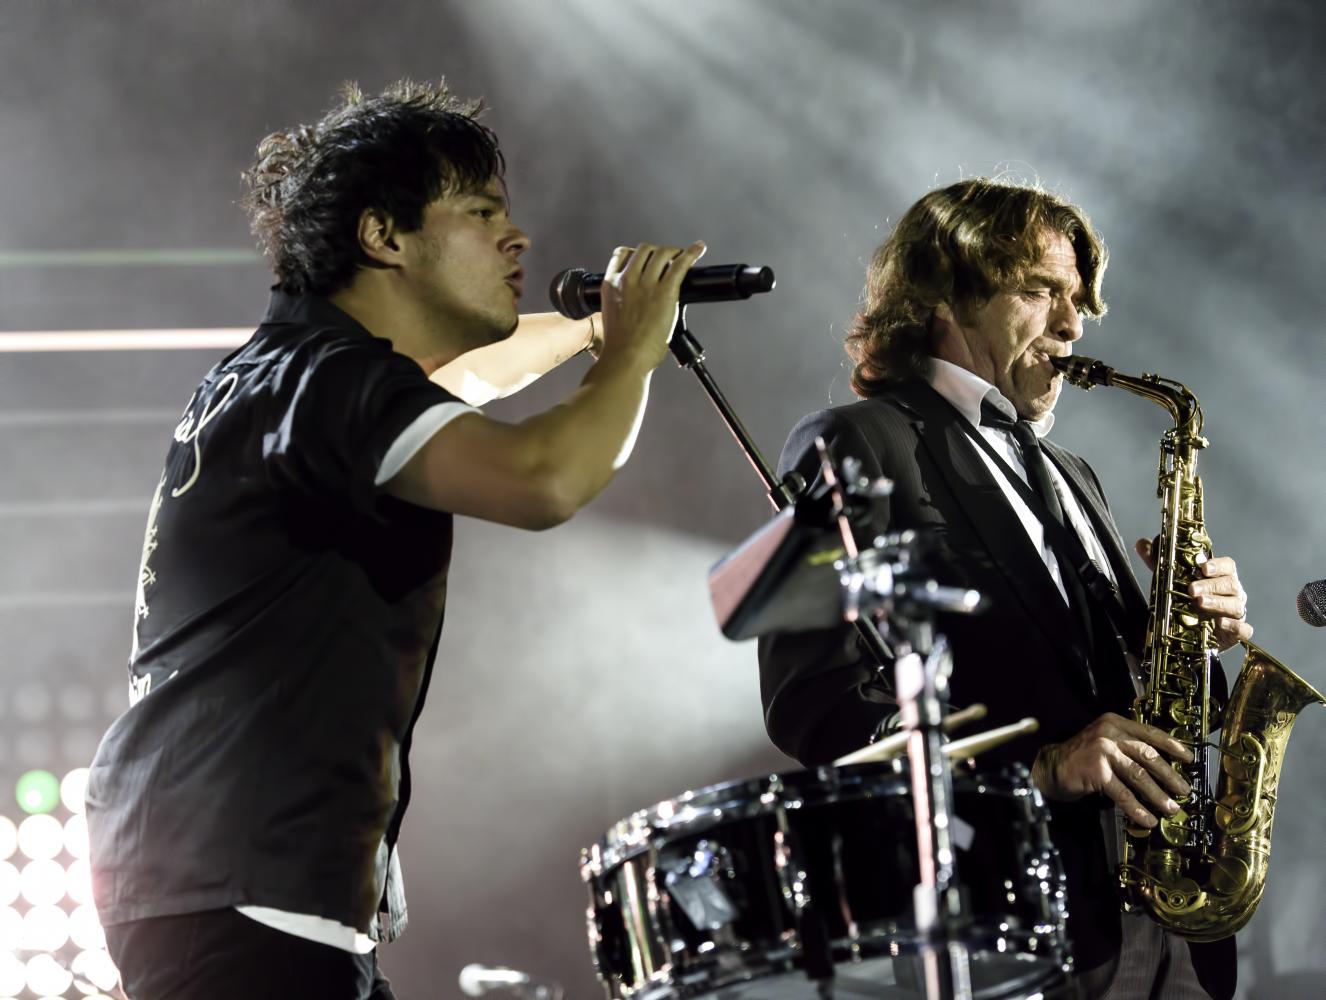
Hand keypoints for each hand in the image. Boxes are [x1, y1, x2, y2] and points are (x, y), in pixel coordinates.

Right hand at [597, 241, 705, 369]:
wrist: (626, 357)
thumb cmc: (620, 345)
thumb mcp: (612, 315)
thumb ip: (622, 302)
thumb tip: (636, 303)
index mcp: (611, 284)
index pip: (622, 254)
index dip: (636, 253)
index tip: (645, 258)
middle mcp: (628, 279)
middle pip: (644, 250)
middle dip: (657, 252)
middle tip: (667, 259)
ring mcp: (647, 284)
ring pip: (662, 253)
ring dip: (674, 252)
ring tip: (681, 256)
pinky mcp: (666, 291)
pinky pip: (681, 264)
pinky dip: (692, 253)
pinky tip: (698, 249)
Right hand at [1031, 712, 1193, 826]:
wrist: (1050, 767)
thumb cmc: (1080, 758)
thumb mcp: (1103, 743)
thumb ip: (1126, 747)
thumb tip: (1161, 767)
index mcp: (1114, 723)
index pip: (1149, 732)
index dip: (1171, 745)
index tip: (1188, 757)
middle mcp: (1109, 733)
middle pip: (1147, 754)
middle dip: (1169, 775)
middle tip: (1184, 790)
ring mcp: (1102, 751)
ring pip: (1138, 775)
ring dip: (1158, 795)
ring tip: (1171, 808)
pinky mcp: (1096, 771)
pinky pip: (1123, 793)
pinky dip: (1137, 808)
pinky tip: (1147, 819)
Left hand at [1135, 538, 1251, 649]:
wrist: (1194, 634)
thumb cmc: (1187, 602)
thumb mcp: (1170, 581)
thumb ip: (1157, 563)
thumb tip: (1141, 543)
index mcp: (1221, 578)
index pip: (1228, 565)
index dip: (1218, 565)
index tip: (1203, 567)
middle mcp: (1233, 593)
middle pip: (1231, 583)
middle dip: (1211, 585)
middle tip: (1192, 589)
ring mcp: (1236, 613)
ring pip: (1236, 604)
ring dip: (1218, 603)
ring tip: (1201, 602)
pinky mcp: (1237, 633)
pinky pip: (1243, 629)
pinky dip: (1234, 626)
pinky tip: (1220, 624)